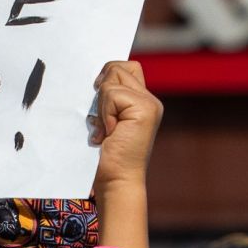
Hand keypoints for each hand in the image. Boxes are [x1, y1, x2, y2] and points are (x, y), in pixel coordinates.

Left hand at [91, 60, 161, 195]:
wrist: (117, 180)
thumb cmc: (107, 155)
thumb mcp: (107, 119)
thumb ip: (109, 98)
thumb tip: (97, 79)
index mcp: (142, 102)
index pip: (125, 68)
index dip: (108, 77)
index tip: (98, 99)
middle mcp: (150, 101)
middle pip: (119, 67)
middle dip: (102, 88)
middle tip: (102, 117)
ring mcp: (150, 104)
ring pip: (114, 77)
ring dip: (102, 103)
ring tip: (107, 128)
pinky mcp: (145, 109)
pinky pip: (112, 93)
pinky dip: (104, 112)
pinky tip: (109, 132)